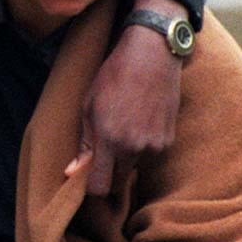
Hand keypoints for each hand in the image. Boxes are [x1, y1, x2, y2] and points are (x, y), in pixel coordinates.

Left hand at [69, 5, 183, 195]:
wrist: (153, 54)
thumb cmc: (115, 76)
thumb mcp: (89, 106)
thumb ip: (84, 143)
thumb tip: (72, 172)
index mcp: (110, 140)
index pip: (99, 187)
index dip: (91, 186)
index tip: (88, 175)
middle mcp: (135, 148)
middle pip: (118, 182)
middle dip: (109, 172)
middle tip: (105, 150)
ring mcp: (155, 146)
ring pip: (135, 168)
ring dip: (127, 158)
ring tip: (125, 127)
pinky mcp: (169, 140)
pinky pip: (150, 156)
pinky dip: (143, 147)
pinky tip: (140, 122)